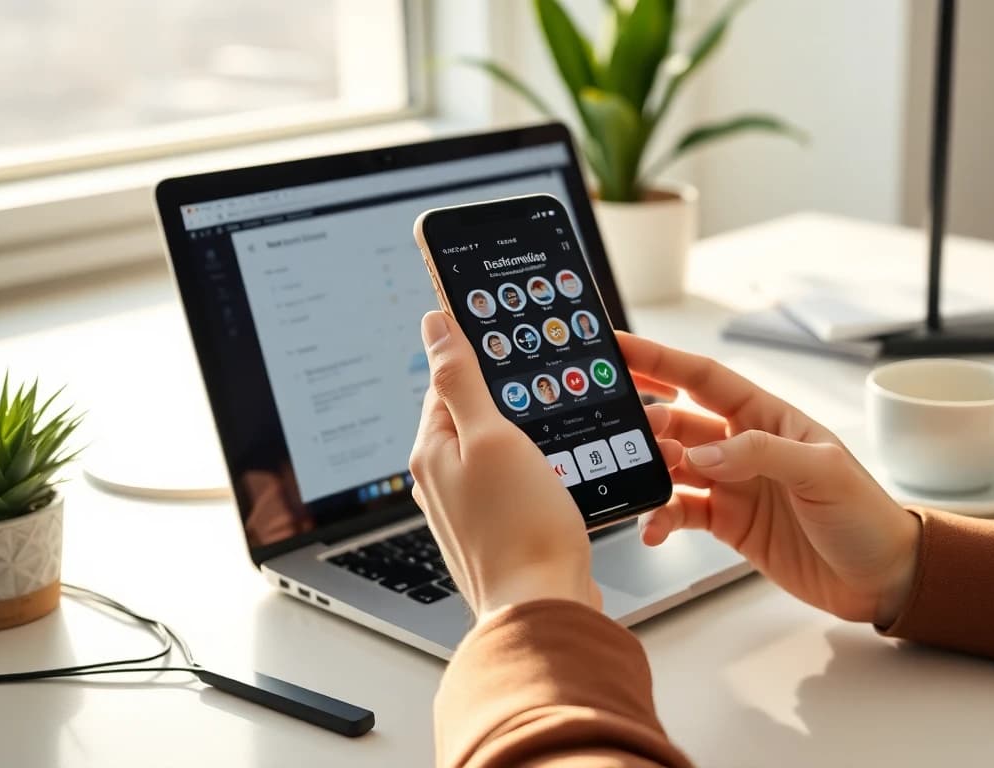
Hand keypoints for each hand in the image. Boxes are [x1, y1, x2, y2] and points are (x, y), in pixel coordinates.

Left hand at [409, 311, 600, 618]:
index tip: (514, 345)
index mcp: (432, 451)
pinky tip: (561, 477)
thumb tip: (434, 325)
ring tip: (559, 440)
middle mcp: (441, 480)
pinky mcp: (497, 531)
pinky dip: (538, 474)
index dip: (482, 360)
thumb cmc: (521, 528)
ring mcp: (467, 509)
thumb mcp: (492, 436)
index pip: (448, 382)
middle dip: (511, 402)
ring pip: (498, 452)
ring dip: (529, 440)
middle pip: (474, 416)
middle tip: (548, 395)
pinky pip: (514, 485)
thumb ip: (462, 379)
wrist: (544, 607)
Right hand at [622, 333, 920, 625]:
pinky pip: (681, 512)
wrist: (881, 579)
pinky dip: (660, 518)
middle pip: (680, 420)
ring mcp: (734, 486)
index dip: (661, 360)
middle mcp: (745, 446)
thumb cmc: (865, 516)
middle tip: (619, 428)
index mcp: (769, 417)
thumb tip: (705, 453)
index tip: (619, 346)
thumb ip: (761, 454)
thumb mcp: (823, 472)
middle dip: (646, 421)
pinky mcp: (728, 524)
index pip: (705, 378)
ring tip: (637, 479)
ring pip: (673, 467)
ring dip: (650, 471)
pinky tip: (652, 529)